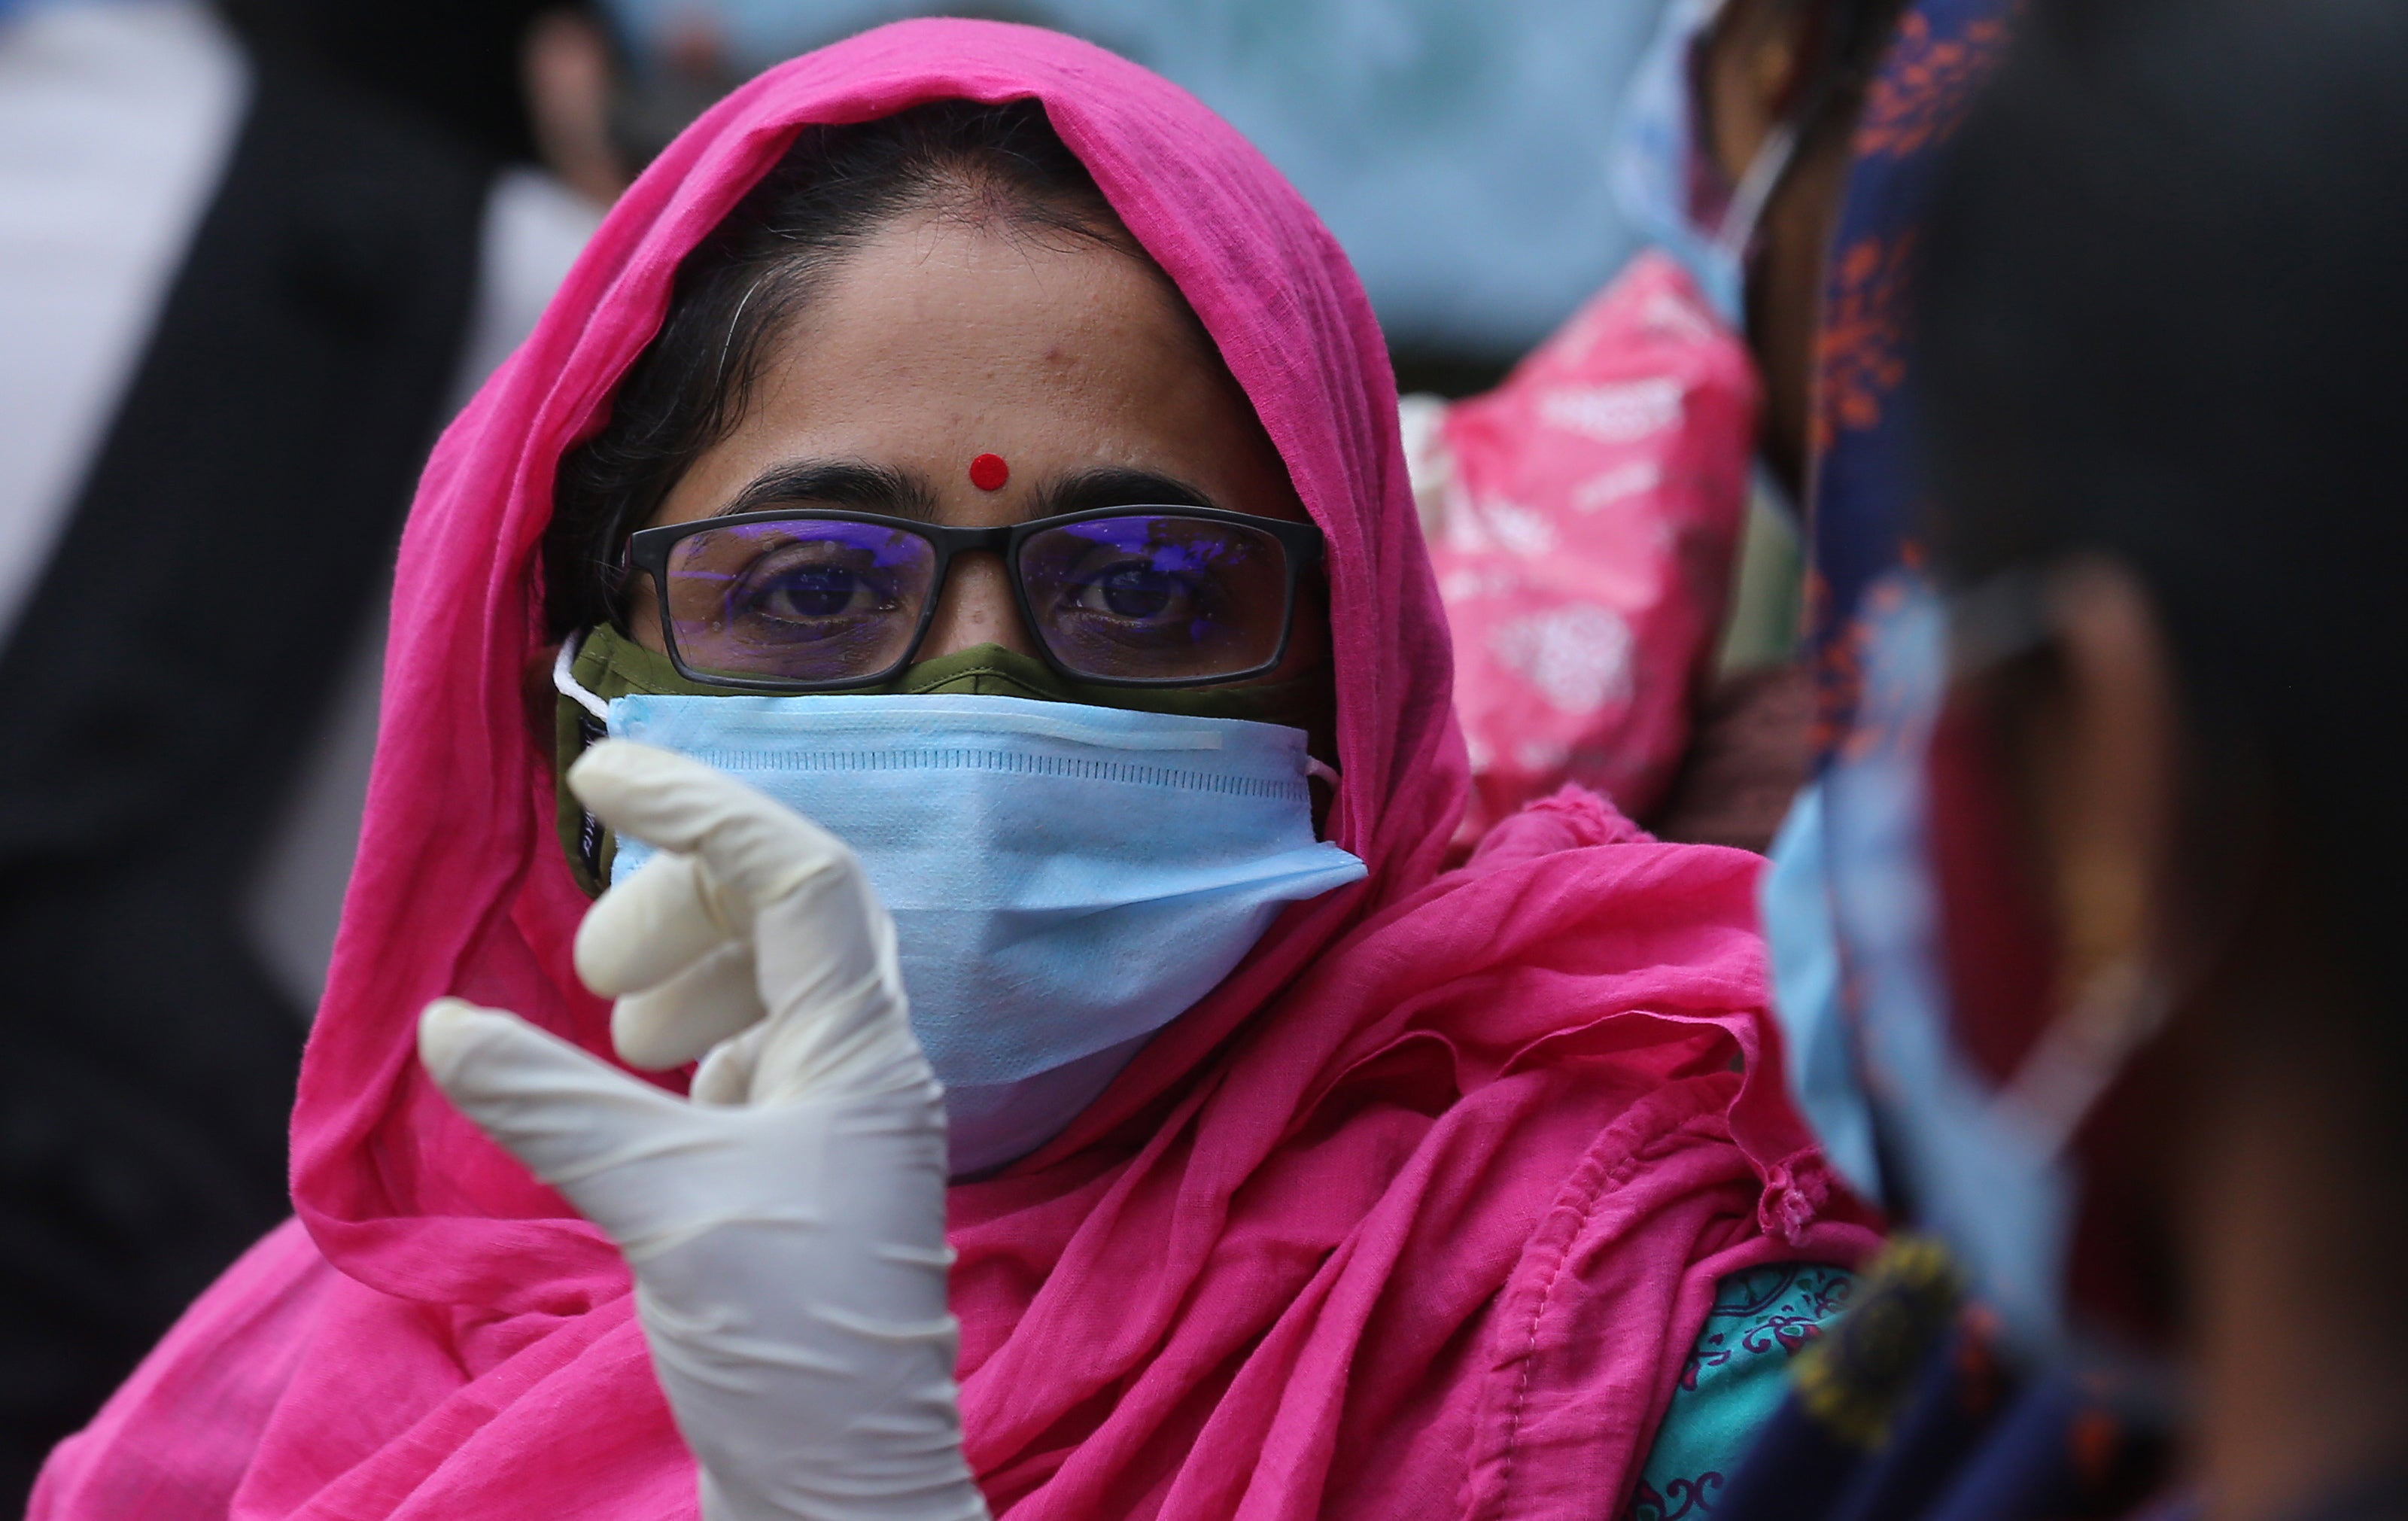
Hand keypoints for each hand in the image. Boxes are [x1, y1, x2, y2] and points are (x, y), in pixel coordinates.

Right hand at [419, 740, 988, 1520]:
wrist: (844, 1491)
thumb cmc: (791, 1348)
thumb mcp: (663, 1208)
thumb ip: (557, 1106)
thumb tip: (446, 1021)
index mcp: (865, 1051)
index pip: (798, 874)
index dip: (704, 808)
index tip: (603, 773)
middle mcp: (867, 1071)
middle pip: (788, 916)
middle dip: (682, 905)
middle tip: (592, 972)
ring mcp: (841, 1126)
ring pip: (770, 988)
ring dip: (687, 975)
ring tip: (615, 1027)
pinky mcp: (803, 1181)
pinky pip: (753, 1061)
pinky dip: (691, 1046)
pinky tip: (649, 1084)